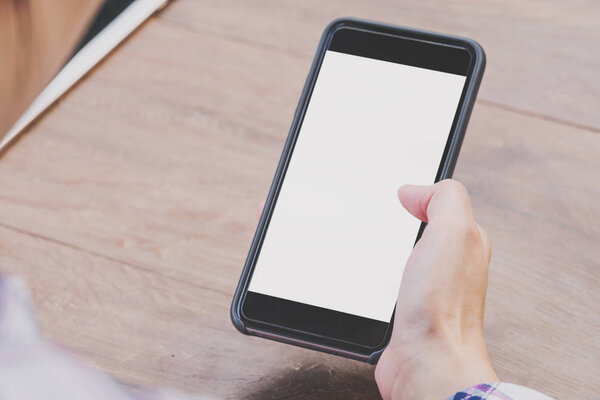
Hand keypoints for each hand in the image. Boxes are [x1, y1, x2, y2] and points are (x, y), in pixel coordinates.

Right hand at [375, 179, 497, 399]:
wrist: (427, 362)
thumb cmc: (442, 306)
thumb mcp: (452, 231)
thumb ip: (443, 199)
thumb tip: (414, 191)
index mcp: (466, 243)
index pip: (447, 207)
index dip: (424, 195)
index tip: (402, 196)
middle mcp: (452, 267)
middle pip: (431, 230)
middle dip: (411, 218)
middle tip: (395, 209)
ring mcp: (431, 291)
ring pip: (413, 257)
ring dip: (396, 247)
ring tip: (384, 237)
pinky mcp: (410, 311)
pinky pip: (398, 284)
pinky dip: (386, 276)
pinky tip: (379, 276)